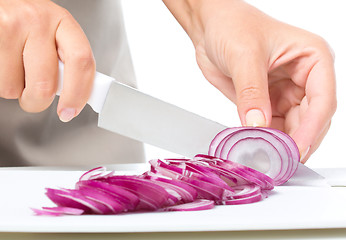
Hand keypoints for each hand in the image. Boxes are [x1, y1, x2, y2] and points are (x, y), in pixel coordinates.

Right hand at [0, 0, 94, 121]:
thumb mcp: (53, 33)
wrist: (1, 3)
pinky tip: (4, 64)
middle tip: (34, 98)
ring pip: (14, 88)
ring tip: (14, 68)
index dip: (78, 93)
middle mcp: (38, 21)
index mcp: (63, 22)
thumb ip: (67, 60)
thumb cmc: (26, 22)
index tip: (70, 111)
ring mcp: (11, 26)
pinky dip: (1, 82)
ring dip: (14, 89)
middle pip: (45, 84)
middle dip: (38, 102)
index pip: (82, 61)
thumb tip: (79, 95)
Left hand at [164, 0, 336, 161]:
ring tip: (268, 159)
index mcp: (313, 58)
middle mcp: (304, 77)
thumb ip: (252, 91)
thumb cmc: (232, 25)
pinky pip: (273, 127)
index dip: (312, 129)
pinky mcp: (268, 102)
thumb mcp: (244, 55)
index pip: (322, 100)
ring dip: (281, 144)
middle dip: (297, 141)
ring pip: (293, 127)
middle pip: (311, 119)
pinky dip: (267, 140)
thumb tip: (258, 124)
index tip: (297, 149)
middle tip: (281, 162)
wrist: (211, 27)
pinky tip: (257, 148)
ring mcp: (286, 92)